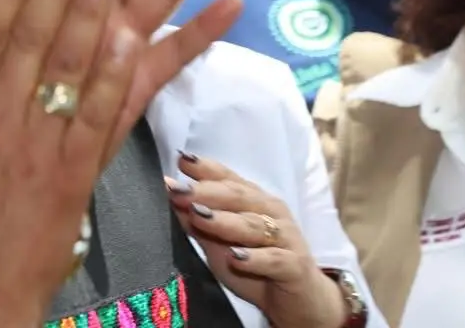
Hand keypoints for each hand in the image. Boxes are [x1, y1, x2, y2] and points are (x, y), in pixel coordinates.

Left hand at [168, 153, 345, 327]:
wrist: (297, 302)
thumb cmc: (254, 267)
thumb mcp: (219, 243)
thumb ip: (195, 219)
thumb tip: (167, 190)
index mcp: (253, 200)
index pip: (228, 179)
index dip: (206, 169)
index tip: (182, 161)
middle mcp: (271, 212)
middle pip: (238, 197)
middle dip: (207, 192)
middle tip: (179, 191)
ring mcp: (285, 237)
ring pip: (254, 225)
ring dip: (225, 221)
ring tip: (199, 216)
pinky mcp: (294, 266)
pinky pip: (274, 259)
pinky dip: (255, 258)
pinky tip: (236, 257)